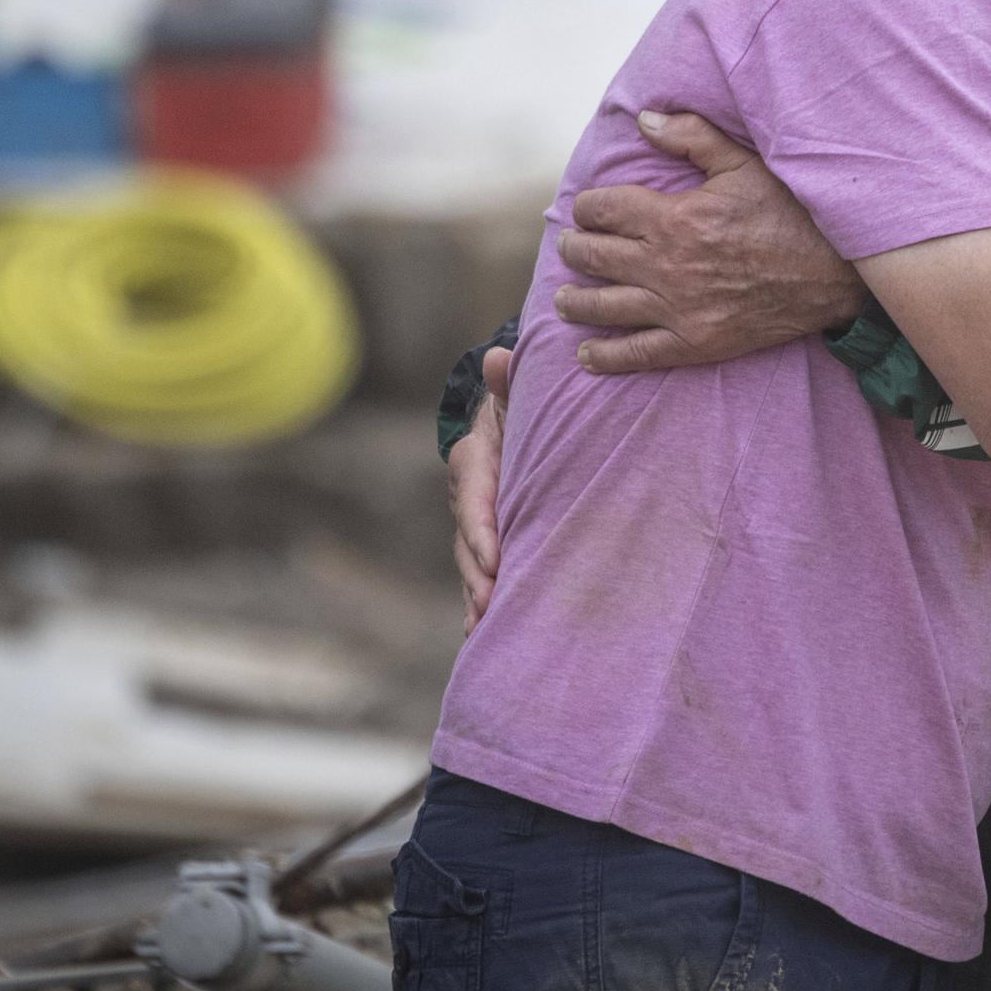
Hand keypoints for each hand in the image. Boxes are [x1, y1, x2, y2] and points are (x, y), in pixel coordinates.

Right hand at [450, 346, 507, 630]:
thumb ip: (509, 382)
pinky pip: (481, 571)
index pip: (476, 500)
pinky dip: (480, 600)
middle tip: (490, 604)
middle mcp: (467, 496)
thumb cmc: (524, 404)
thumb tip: (498, 356)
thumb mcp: (518, 392)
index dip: (483, 531)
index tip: (494, 561)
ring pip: (470, 563)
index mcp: (474, 461)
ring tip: (484, 627)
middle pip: (468, 541)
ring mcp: (473, 521)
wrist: (515, 418)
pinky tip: (484, 634)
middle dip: (477, 576)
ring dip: (476, 596)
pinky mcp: (486, 539)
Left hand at [551, 109, 862, 374]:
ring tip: (566, 299)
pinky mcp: (694, 343)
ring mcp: (677, 308)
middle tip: (570, 249)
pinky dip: (605, 355)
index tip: (588, 209)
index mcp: (673, 217)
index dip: (588, 207)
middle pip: (594, 257)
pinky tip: (586, 354)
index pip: (604, 209)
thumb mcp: (744, 164)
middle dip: (574, 249)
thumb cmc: (791, 213)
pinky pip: (636, 353)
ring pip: (604, 306)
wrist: (834, 274)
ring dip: (576, 301)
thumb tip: (643, 118)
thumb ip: (691, 136)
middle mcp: (666, 264)